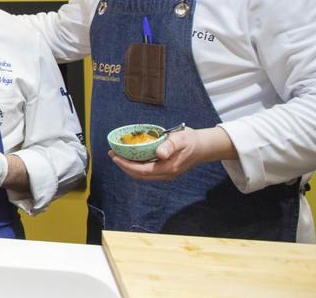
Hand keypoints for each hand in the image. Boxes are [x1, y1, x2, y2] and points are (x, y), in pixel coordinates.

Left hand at [111, 126, 235, 180]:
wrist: (204, 147)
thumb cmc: (191, 140)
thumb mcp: (181, 139)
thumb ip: (170, 145)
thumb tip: (159, 153)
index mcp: (168, 168)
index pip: (142, 171)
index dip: (127, 165)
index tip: (115, 157)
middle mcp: (166, 175)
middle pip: (140, 175)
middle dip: (124, 166)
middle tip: (112, 154)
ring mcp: (166, 174)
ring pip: (143, 175)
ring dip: (129, 167)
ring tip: (118, 155)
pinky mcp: (166, 171)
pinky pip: (147, 172)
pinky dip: (136, 166)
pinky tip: (131, 157)